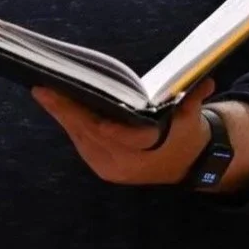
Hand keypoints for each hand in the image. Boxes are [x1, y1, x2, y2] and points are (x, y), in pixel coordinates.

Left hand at [32, 77, 215, 185]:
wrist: (184, 165)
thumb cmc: (185, 134)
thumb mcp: (191, 119)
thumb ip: (193, 100)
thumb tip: (206, 80)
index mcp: (143, 151)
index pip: (110, 133)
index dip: (87, 117)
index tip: (69, 98)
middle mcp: (124, 163)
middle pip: (87, 133)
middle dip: (63, 110)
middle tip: (42, 88)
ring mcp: (110, 168)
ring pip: (80, 138)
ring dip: (61, 115)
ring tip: (43, 91)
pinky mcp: (101, 167)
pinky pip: (80, 142)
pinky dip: (68, 124)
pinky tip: (55, 105)